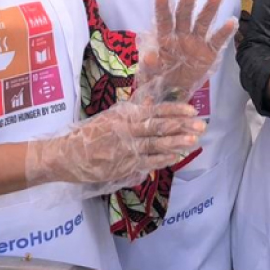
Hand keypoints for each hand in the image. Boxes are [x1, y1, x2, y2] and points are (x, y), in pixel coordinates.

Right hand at [26, 100, 205, 194]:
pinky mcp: (124, 167)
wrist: (67, 156)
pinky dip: (163, 159)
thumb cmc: (88, 134)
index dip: (174, 111)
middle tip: (202, 125)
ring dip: (177, 143)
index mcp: (124, 116)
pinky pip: (148, 162)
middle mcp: (126, 131)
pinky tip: (176, 156)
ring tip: (194, 141)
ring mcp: (126, 150)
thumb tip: (151, 103)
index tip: (191, 110)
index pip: (154, 111)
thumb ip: (132, 111)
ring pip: (156, 146)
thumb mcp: (109, 117)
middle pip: (159, 128)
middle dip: (182, 127)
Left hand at [134, 0, 237, 103]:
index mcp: (164, 39)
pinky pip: (217, 41)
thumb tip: (149, 56)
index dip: (162, 8)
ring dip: (209, 9)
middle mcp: (181, 35)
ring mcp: (196, 42)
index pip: (163, 21)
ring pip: (203, 22)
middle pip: (184, 16)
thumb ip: (149, 66)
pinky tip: (231, 22)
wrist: (173, 92)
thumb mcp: (150, 75)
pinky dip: (224, 33)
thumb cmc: (158, 78)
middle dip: (187, 3)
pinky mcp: (209, 52)